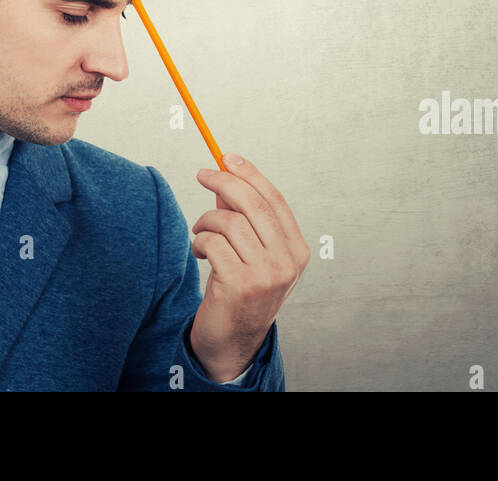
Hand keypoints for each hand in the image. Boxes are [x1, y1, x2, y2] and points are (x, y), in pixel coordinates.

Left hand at [188, 154, 309, 381]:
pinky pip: (212, 243)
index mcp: (297, 250)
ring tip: (200, 233)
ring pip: (228, 222)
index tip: (227, 157)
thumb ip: (242, 216)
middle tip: (202, 174)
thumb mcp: (250, 252)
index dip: (250, 174)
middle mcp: (287, 262)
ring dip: (206, 221)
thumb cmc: (240, 290)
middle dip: (223, 182)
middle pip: (252, 204)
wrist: (232, 341)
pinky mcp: (240, 285)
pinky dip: (200, 242)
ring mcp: (266, 275)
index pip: (274, 199)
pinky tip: (201, 253)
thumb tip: (226, 176)